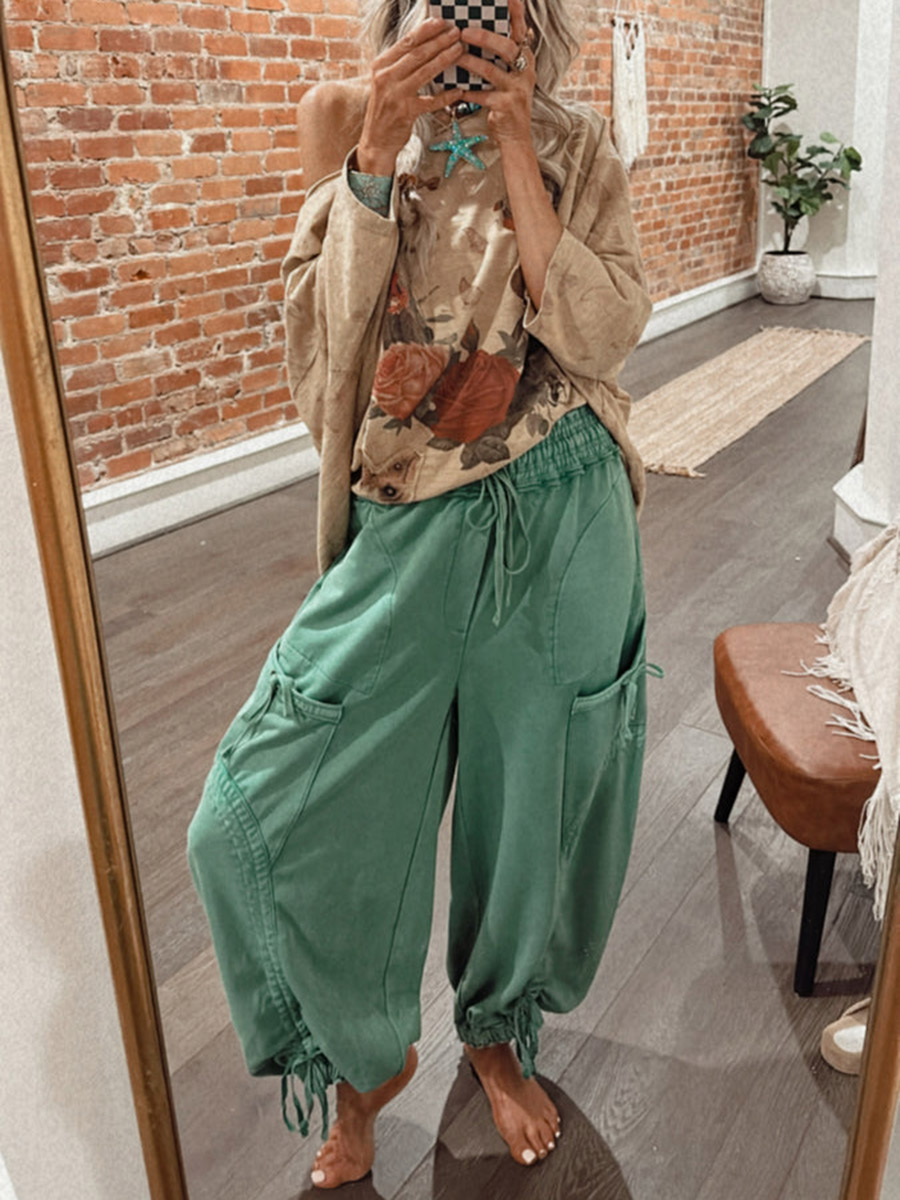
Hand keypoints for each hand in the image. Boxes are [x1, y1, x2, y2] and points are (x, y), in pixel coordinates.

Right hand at [357, 17, 467, 174]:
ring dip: (445, 59)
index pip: (406, 42)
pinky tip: (459, 91)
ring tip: (460, 50)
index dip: (426, 30)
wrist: (376, 141)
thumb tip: (424, 44)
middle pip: (417, 54)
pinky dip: (447, 96)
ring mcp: (395, 95)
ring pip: (425, 72)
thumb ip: (400, 64)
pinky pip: (431, 102)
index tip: (441, 22)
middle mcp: (386, 78)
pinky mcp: (406, 113)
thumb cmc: (385, 109)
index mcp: (380, 66)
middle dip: (439, 41)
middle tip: (456, 33)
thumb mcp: (386, 82)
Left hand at [455, 0, 536, 147]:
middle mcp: (524, 71)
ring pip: (492, 70)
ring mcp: (517, 89)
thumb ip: (500, 55)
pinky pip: (483, 96)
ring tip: (455, 55)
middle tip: (464, 31)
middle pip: (507, 47)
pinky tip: (457, 90)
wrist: (514, 137)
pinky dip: (469, 92)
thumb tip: (474, 32)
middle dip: (486, 37)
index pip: (521, 30)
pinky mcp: (506, 106)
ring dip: (471, 62)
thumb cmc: (506, 102)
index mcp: (525, 59)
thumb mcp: (509, 76)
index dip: (516, 12)